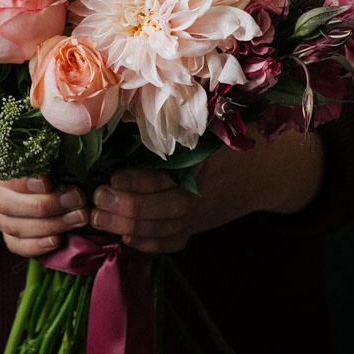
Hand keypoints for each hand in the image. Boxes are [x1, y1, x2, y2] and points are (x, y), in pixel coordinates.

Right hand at [0, 126, 88, 256]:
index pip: (8, 179)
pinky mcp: (4, 233)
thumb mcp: (5, 138)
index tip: (50, 179)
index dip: (28, 182)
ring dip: (53, 226)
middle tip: (80, 198)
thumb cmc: (0, 153)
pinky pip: (16, 246)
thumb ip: (26, 133)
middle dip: (52, 205)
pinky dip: (35, 248)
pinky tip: (58, 242)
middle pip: (18, 208)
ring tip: (80, 217)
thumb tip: (58, 113)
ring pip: (20, 229)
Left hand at [89, 129, 324, 254]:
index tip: (114, 177)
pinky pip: (172, 244)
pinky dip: (150, 245)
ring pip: (164, 229)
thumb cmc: (214, 143)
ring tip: (100, 219)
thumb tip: (125, 108)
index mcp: (197, 165)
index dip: (138, 181)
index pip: (166, 179)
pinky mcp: (191, 230)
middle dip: (127, 207)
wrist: (255, 171)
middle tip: (98, 200)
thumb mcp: (195, 130)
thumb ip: (167, 127)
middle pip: (163, 209)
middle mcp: (198, 195)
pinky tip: (127, 240)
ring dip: (129, 227)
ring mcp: (195, 216)